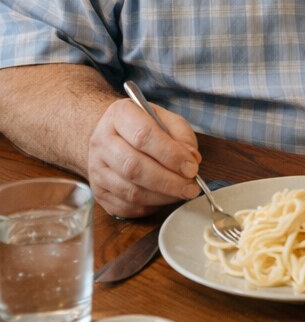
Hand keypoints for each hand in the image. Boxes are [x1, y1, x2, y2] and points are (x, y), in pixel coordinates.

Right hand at [87, 97, 200, 217]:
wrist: (112, 135)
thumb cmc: (143, 125)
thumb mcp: (165, 118)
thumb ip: (181, 135)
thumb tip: (192, 159)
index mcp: (119, 115)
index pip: (143, 135)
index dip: (170, 154)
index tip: (191, 167)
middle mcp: (101, 141)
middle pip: (134, 167)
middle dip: (168, 181)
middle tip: (191, 187)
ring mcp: (95, 168)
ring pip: (129, 191)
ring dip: (161, 196)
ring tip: (182, 193)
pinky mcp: (97, 191)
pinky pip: (124, 206)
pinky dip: (148, 206)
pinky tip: (164, 199)